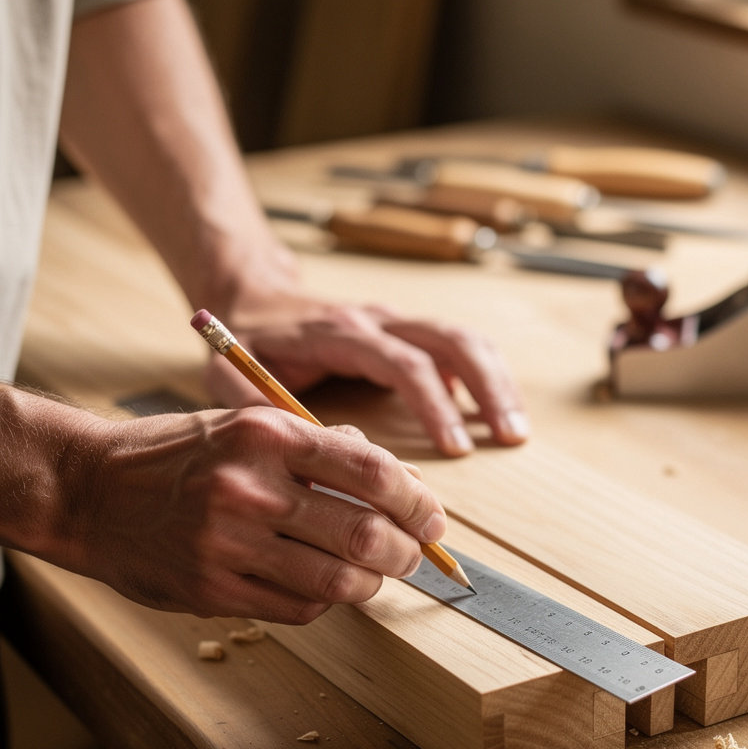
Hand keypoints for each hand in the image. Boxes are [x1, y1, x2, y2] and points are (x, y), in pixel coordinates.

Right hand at [57, 406, 447, 624]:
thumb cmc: (183, 453)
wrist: (91, 490)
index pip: (372, 472)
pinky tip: (328, 586)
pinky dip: (328, 600)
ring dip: (374, 582)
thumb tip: (398, 480)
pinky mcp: (212, 591)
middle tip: (416, 554)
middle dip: (408, 551)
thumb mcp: (251, 424)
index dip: (418, 502)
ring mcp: (228, 545)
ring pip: (339, 580)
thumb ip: (323, 447)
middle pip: (364, 533)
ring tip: (379, 574)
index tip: (433, 519)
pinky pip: (299, 607)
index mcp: (268, 436)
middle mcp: (249, 489)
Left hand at [206, 287, 529, 457]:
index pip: (403, 362)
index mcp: (342, 332)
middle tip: (509, 436)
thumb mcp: (230, 371)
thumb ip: (252, 406)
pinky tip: (497, 413)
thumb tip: (292, 453)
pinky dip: (486, 375)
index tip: (455, 448)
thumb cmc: (250, 340)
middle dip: (488, 387)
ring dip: (497, 382)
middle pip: (451, 339)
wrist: (257, 296)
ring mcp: (398, 322)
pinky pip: (459, 345)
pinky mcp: (408, 332)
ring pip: (465, 338)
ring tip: (516, 431)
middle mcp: (379, 320)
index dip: (434, 403)